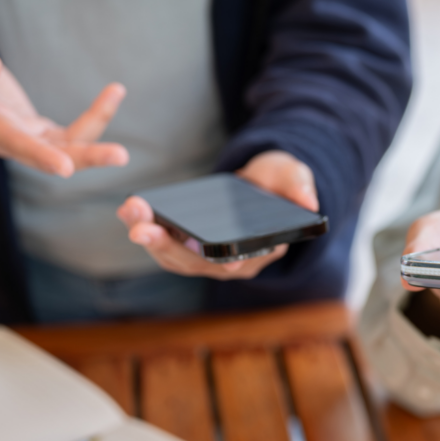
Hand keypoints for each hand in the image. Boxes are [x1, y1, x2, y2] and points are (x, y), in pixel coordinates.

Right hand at [0, 25, 127, 176]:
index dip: (39, 156)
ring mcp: (24, 138)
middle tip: (121, 156)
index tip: (65, 168)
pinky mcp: (37, 132)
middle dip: (86, 157)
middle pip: (51, 155)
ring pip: (67, 147)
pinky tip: (114, 91)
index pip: (12, 143)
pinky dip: (96, 116)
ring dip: (98, 131)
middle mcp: (5, 139)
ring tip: (117, 92)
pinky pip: (72, 133)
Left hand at [117, 150, 317, 279]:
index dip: (212, 258)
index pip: (235, 262)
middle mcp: (234, 265)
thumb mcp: (294, 175)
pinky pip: (167, 249)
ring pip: (176, 259)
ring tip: (130, 212)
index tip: (192, 248)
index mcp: (261, 252)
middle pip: (195, 264)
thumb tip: (309, 203)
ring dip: (149, 238)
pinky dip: (148, 231)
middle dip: (166, 245)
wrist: (263, 182)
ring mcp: (211, 260)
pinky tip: (131, 212)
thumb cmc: (280, 181)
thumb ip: (300, 187)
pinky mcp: (192, 249)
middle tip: (141, 226)